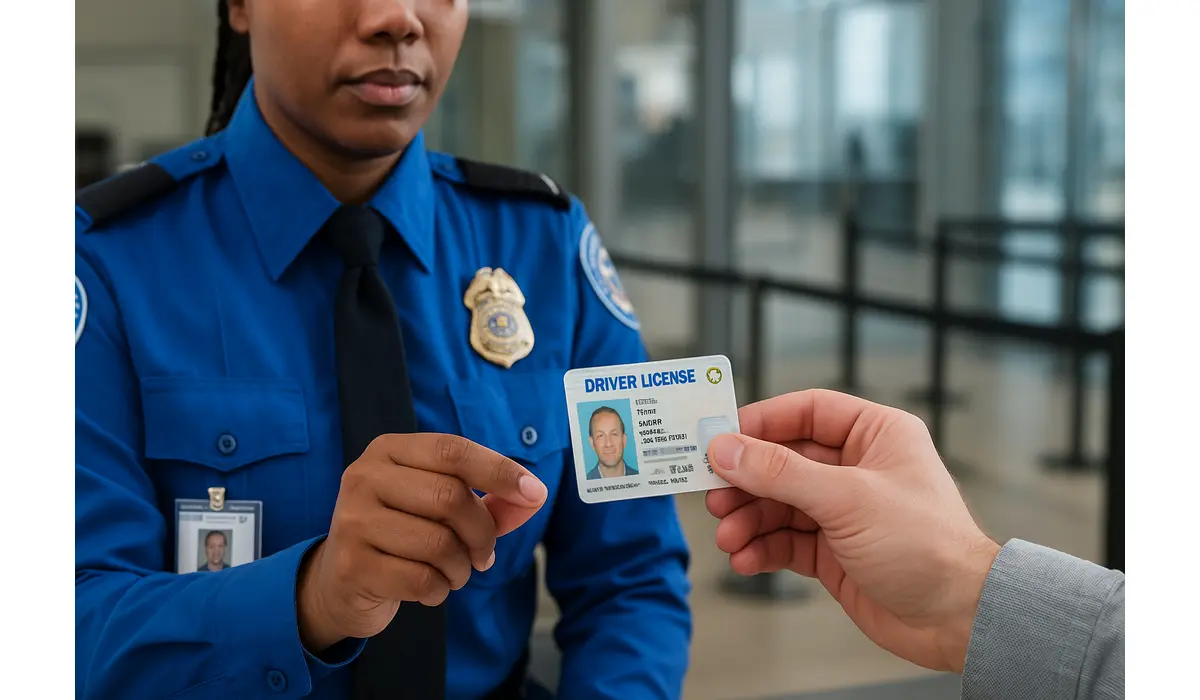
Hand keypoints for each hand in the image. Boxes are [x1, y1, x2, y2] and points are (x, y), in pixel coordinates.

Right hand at [298, 434, 547, 650]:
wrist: (340, 583)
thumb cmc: (403, 535)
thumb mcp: (443, 510)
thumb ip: (492, 502)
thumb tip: (535, 496)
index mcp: (389, 451)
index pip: (452, 450)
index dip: (499, 470)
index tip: (535, 493)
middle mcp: (364, 477)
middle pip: (450, 497)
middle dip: (482, 533)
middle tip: (485, 555)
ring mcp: (353, 521)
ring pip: (438, 543)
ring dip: (462, 567)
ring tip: (454, 572)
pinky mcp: (352, 565)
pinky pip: (421, 579)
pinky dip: (440, 590)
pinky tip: (431, 589)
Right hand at [705, 389, 999, 673]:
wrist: (956, 618)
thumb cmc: (929, 546)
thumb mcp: (847, 498)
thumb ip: (780, 472)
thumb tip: (728, 449)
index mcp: (875, 436)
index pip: (806, 413)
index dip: (761, 422)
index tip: (720, 437)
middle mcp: (857, 469)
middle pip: (783, 460)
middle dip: (746, 480)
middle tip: (714, 494)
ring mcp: (843, 511)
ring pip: (779, 503)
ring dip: (748, 519)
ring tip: (728, 536)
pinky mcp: (833, 551)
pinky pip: (785, 540)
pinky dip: (761, 548)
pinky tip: (746, 558)